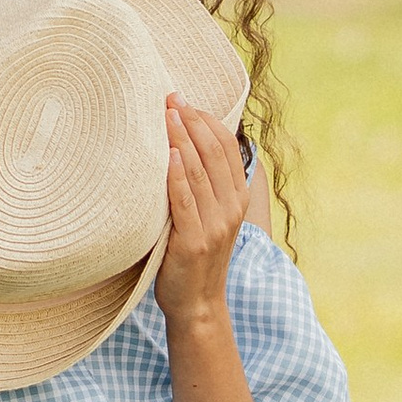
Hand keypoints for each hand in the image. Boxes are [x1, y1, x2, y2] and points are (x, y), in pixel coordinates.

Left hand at [155, 98, 247, 329]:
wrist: (198, 304)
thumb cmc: (196, 256)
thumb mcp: (210, 216)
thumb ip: (206, 185)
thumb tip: (184, 143)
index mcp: (238, 198)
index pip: (226, 147)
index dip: (206, 119)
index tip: (183, 100)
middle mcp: (231, 209)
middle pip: (213, 152)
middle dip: (190, 120)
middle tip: (169, 97)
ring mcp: (214, 226)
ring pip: (198, 171)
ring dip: (180, 139)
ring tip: (164, 114)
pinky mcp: (193, 242)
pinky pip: (184, 202)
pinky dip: (176, 176)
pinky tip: (166, 154)